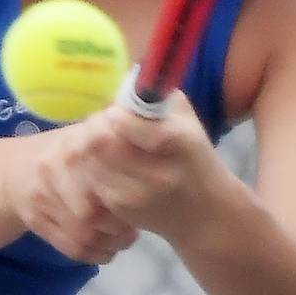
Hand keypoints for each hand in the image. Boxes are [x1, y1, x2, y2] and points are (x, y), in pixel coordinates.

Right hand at [1, 126, 138, 263]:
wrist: (19, 170)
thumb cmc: (72, 152)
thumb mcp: (94, 136)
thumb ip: (122, 137)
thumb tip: (156, 136)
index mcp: (72, 144)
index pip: (104, 173)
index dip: (126, 192)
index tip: (144, 199)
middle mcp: (52, 168)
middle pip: (93, 210)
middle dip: (120, 224)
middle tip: (136, 226)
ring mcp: (40, 196)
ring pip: (84, 234)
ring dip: (111, 242)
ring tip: (126, 237)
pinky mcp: (35, 221)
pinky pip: (71, 248)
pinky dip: (96, 253)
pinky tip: (108, 248)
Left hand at [75, 91, 225, 240]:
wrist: (204, 211)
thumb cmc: (193, 155)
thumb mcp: (186, 118)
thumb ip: (155, 96)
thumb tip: (123, 83)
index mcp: (176, 142)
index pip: (124, 124)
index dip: (113, 114)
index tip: (115, 111)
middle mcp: (157, 173)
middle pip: (100, 143)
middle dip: (95, 127)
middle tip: (101, 123)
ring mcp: (137, 196)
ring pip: (90, 162)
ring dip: (90, 148)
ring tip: (104, 143)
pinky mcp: (122, 211)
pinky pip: (91, 181)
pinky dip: (93, 168)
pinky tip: (106, 164)